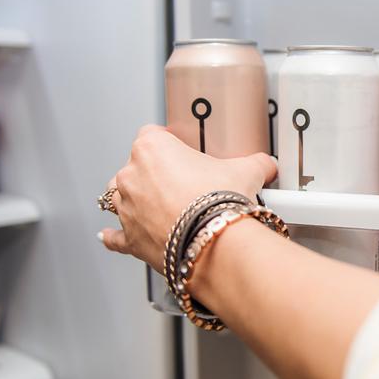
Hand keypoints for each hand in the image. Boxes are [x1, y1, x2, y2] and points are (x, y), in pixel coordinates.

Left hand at [99, 125, 275, 271]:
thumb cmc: (221, 203)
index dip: (167, 143)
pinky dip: (114, 235)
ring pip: (119, 198)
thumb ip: (256, 163)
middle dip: (154, 174)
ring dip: (134, 200)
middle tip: (181, 184)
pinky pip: (114, 236)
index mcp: (152, 148)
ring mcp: (127, 208)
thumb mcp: (246, 171)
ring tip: (156, 206)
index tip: (179, 151)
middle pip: (135, 166)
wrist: (216, 243)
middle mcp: (131, 175)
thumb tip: (266, 165)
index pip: (152, 135)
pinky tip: (111, 235)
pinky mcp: (129, 239)